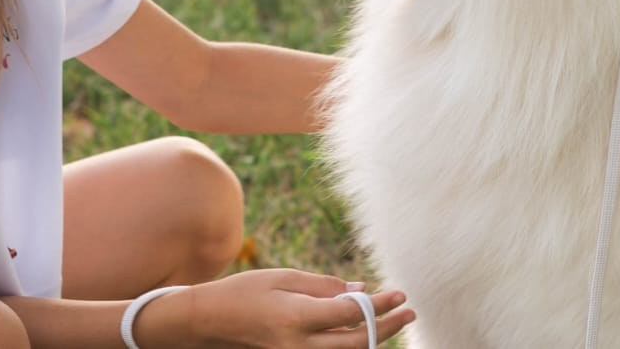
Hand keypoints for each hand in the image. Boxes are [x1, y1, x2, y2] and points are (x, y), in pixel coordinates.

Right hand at [152, 268, 413, 347]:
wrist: (209, 322)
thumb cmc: (245, 292)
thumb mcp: (283, 278)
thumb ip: (324, 286)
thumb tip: (362, 291)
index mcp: (296, 318)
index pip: (350, 314)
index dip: (380, 304)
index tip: (400, 292)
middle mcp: (299, 345)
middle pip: (357, 343)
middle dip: (387, 327)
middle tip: (409, 311)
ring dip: (374, 339)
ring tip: (394, 320)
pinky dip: (352, 346)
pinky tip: (364, 332)